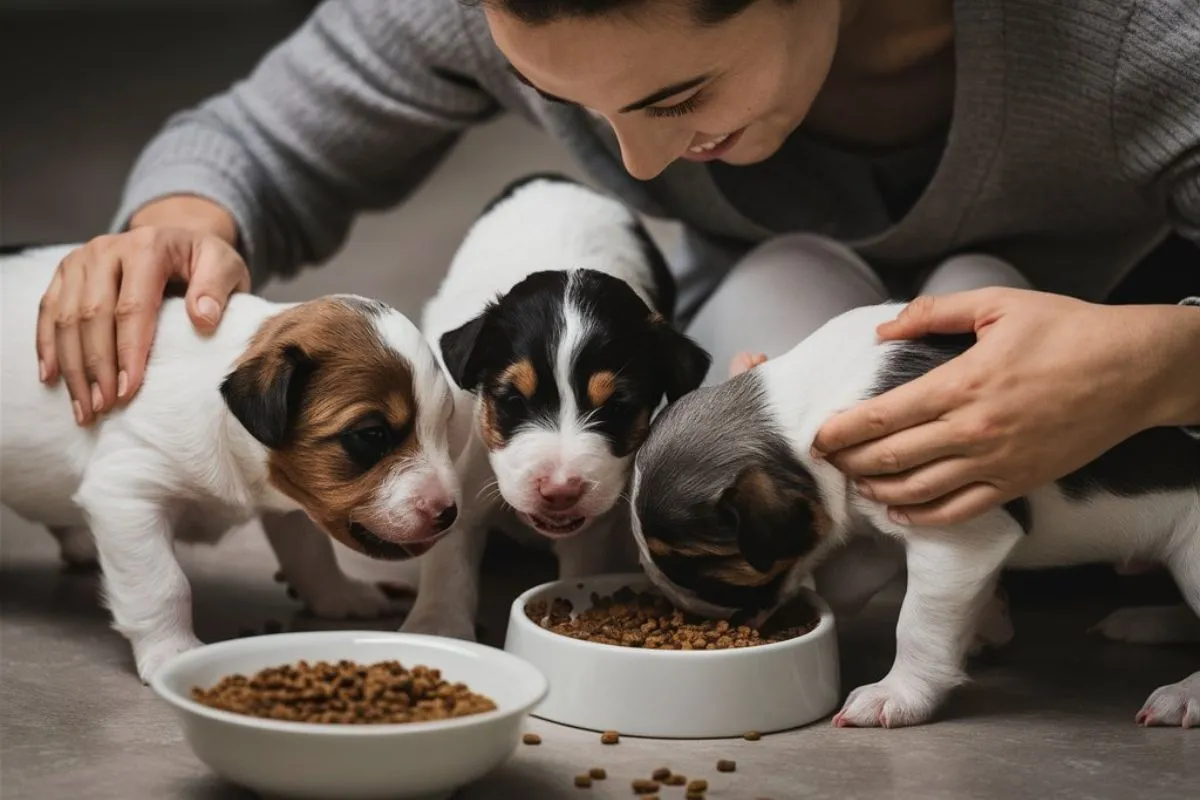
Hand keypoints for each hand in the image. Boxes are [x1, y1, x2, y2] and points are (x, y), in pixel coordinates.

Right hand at [37, 209, 248, 425]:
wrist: (179, 239)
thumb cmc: (205, 261)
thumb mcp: (225, 266)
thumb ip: (217, 288)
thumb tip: (203, 319)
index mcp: (146, 248)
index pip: (131, 307)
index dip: (128, 352)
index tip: (129, 392)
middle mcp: (106, 249)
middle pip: (91, 315)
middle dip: (96, 367)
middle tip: (103, 407)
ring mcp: (80, 260)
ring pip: (65, 318)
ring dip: (72, 366)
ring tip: (84, 407)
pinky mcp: (65, 272)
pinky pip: (47, 311)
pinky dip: (48, 347)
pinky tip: (51, 378)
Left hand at [811, 288, 1195, 525]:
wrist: (1135, 370)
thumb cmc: (1068, 331)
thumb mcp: (998, 304)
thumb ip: (934, 313)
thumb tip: (884, 329)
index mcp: (962, 384)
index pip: (882, 417)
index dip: (841, 431)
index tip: (816, 436)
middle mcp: (973, 431)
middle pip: (892, 458)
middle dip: (850, 462)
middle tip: (826, 460)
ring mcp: (996, 463)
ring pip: (920, 490)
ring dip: (879, 491)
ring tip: (856, 484)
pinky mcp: (1018, 483)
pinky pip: (961, 510)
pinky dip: (923, 517)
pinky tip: (899, 513)